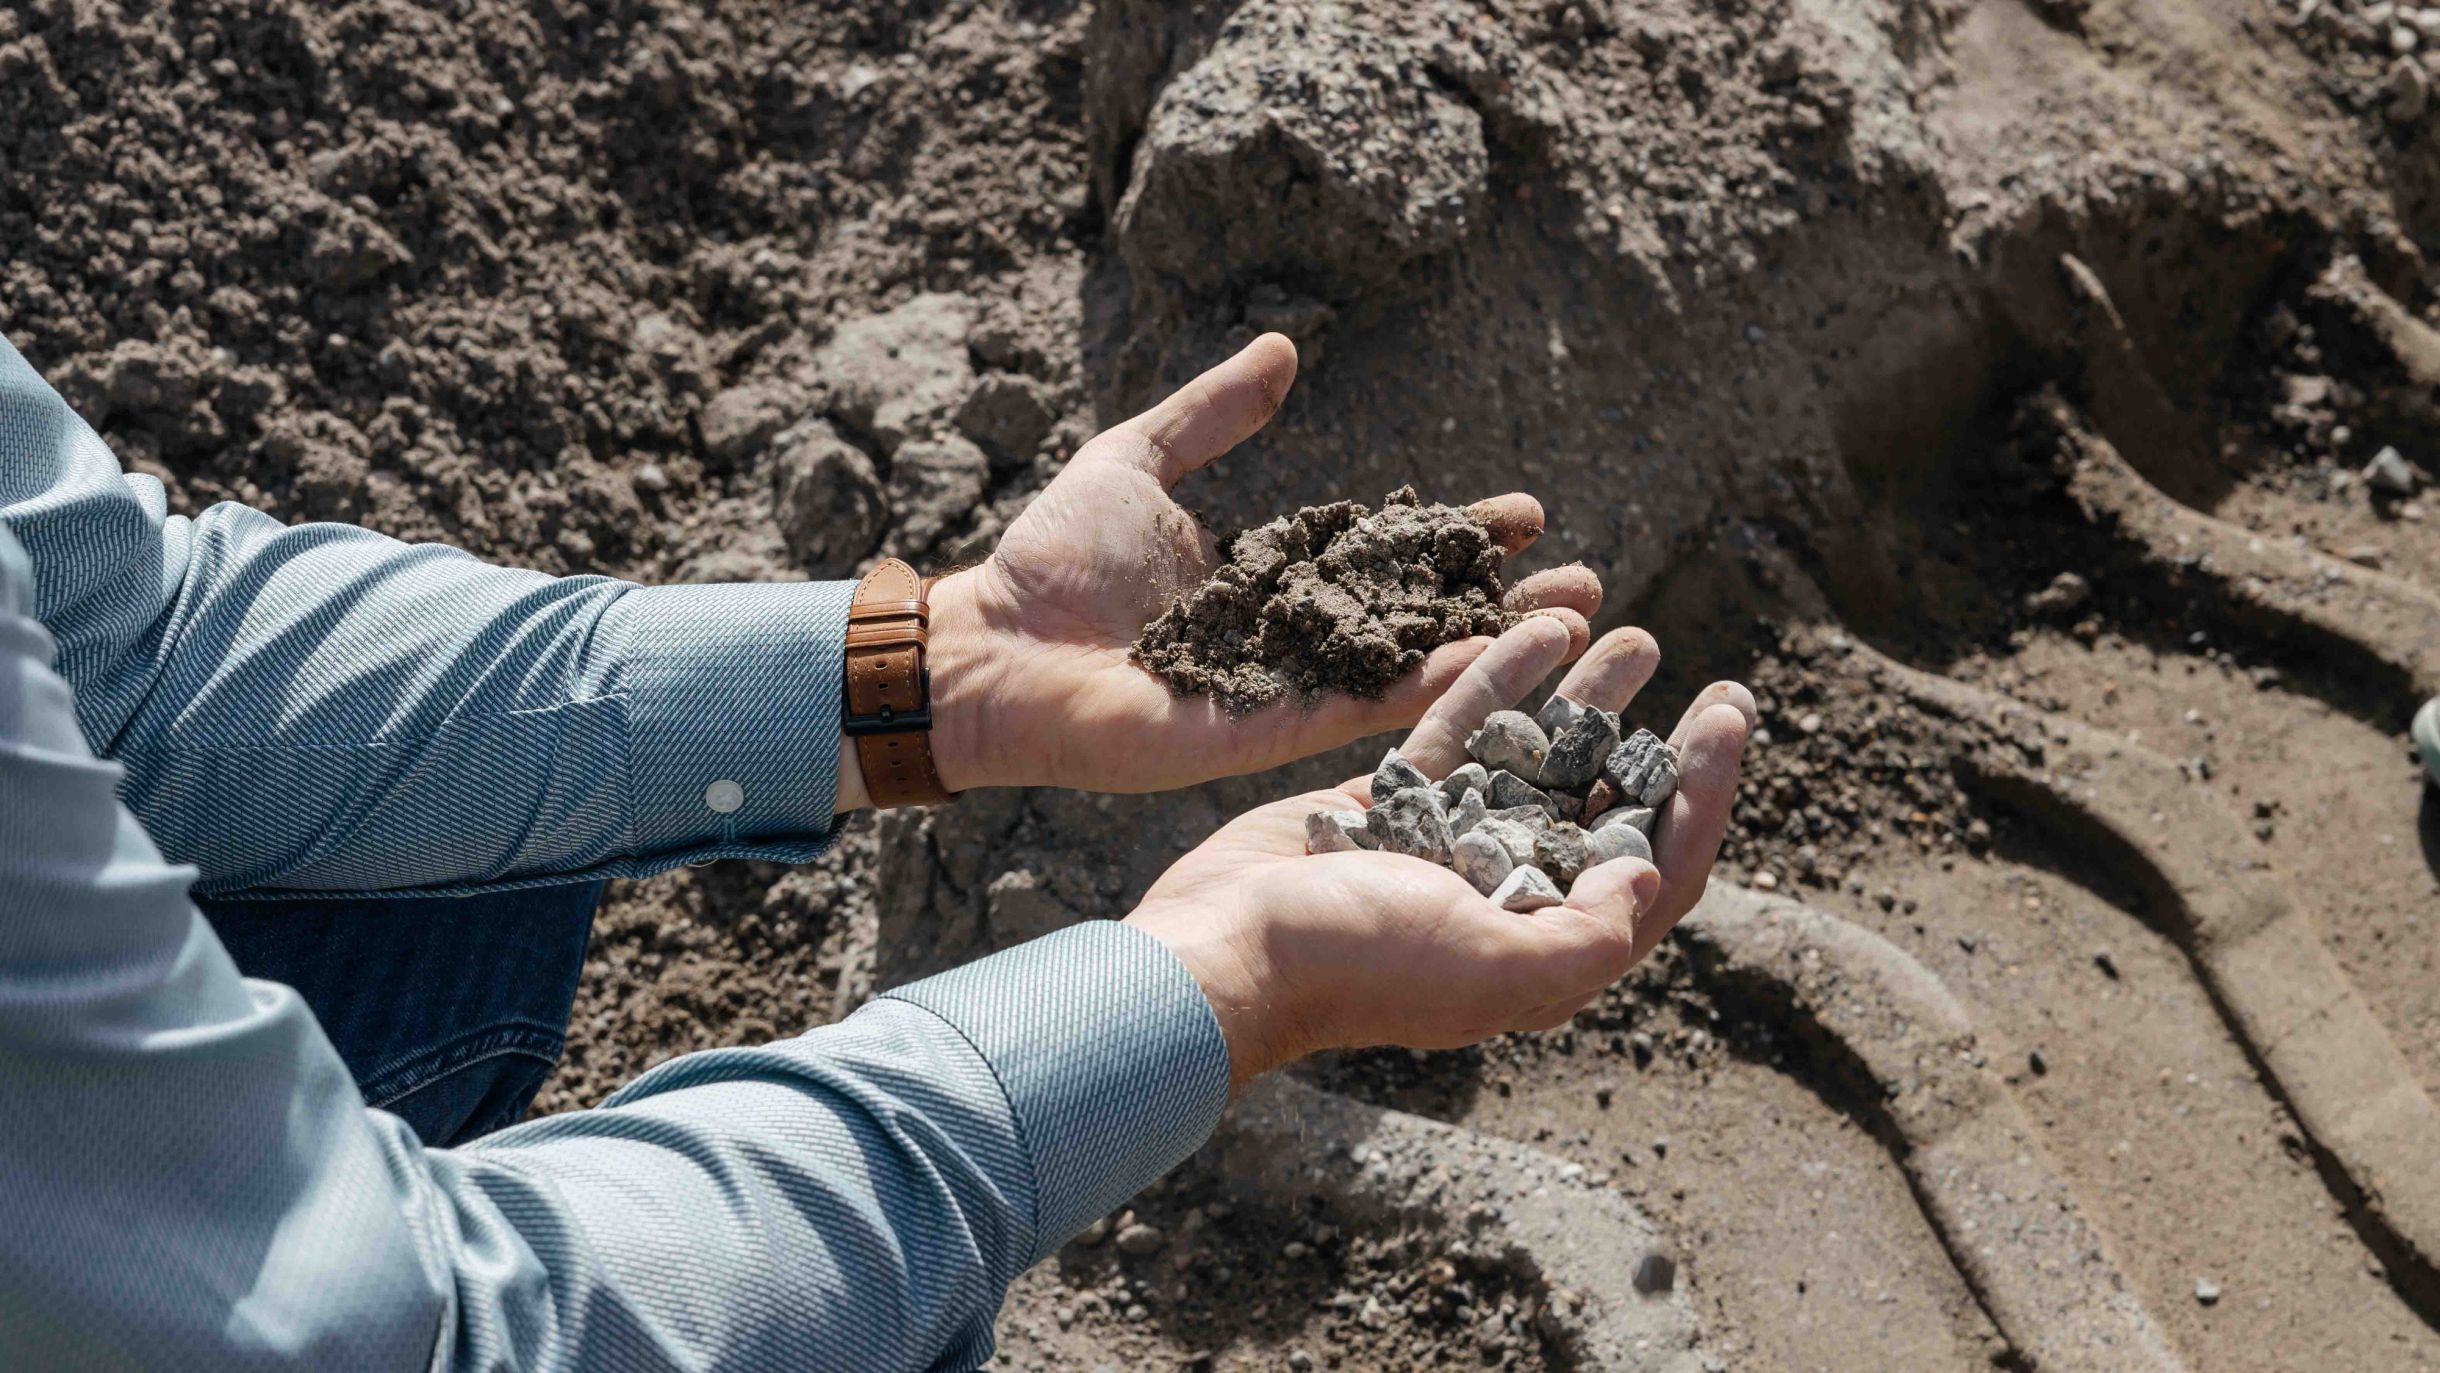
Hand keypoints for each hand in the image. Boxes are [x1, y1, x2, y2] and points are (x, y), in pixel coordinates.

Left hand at [906, 333, 1602, 797]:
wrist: (992, 644)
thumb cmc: (1052, 560)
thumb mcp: (1138, 462)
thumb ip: (1211, 414)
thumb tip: (1282, 352)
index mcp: (1269, 581)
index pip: (1385, 554)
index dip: (1453, 536)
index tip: (1524, 511)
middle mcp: (1290, 640)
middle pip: (1418, 617)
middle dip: (1502, 601)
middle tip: (1586, 584)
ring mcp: (1282, 690)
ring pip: (1408, 669)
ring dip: (1493, 650)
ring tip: (1576, 627)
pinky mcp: (1261, 732)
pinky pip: (1358, 709)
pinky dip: (1426, 690)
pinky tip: (1493, 667)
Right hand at [1124, 617, 1754, 1090]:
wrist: (1221, 947)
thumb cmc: (1352, 965)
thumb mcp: (1488, 968)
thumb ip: (1582, 933)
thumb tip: (1647, 873)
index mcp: (1543, 946)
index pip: (1654, 868)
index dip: (1702, 796)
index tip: (1727, 720)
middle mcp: (1507, 897)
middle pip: (1608, 808)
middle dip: (1666, 745)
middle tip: (1715, 682)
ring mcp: (1448, 847)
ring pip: (1539, 760)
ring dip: (1591, 700)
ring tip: (1629, 632)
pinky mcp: (1390, 804)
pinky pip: (1461, 733)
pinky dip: (1499, 682)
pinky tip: (1535, 630)